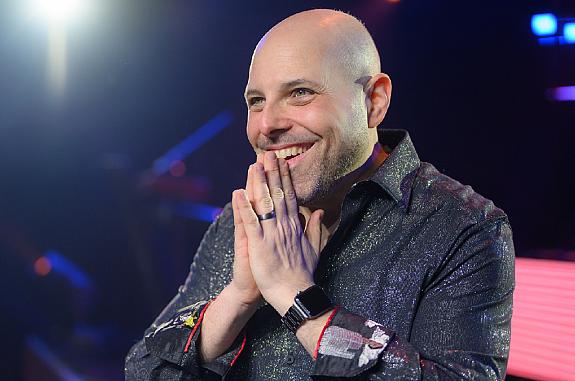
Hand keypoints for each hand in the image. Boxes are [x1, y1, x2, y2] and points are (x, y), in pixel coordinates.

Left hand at [233, 151, 326, 314]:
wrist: (295, 294)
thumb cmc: (302, 274)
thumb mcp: (314, 248)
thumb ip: (314, 228)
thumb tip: (320, 212)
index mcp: (295, 227)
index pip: (290, 197)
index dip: (285, 179)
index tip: (282, 163)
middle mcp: (284, 226)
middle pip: (278, 195)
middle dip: (272, 174)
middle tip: (268, 155)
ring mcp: (271, 234)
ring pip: (264, 203)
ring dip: (258, 183)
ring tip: (254, 165)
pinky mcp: (259, 244)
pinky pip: (250, 222)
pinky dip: (244, 207)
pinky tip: (238, 192)